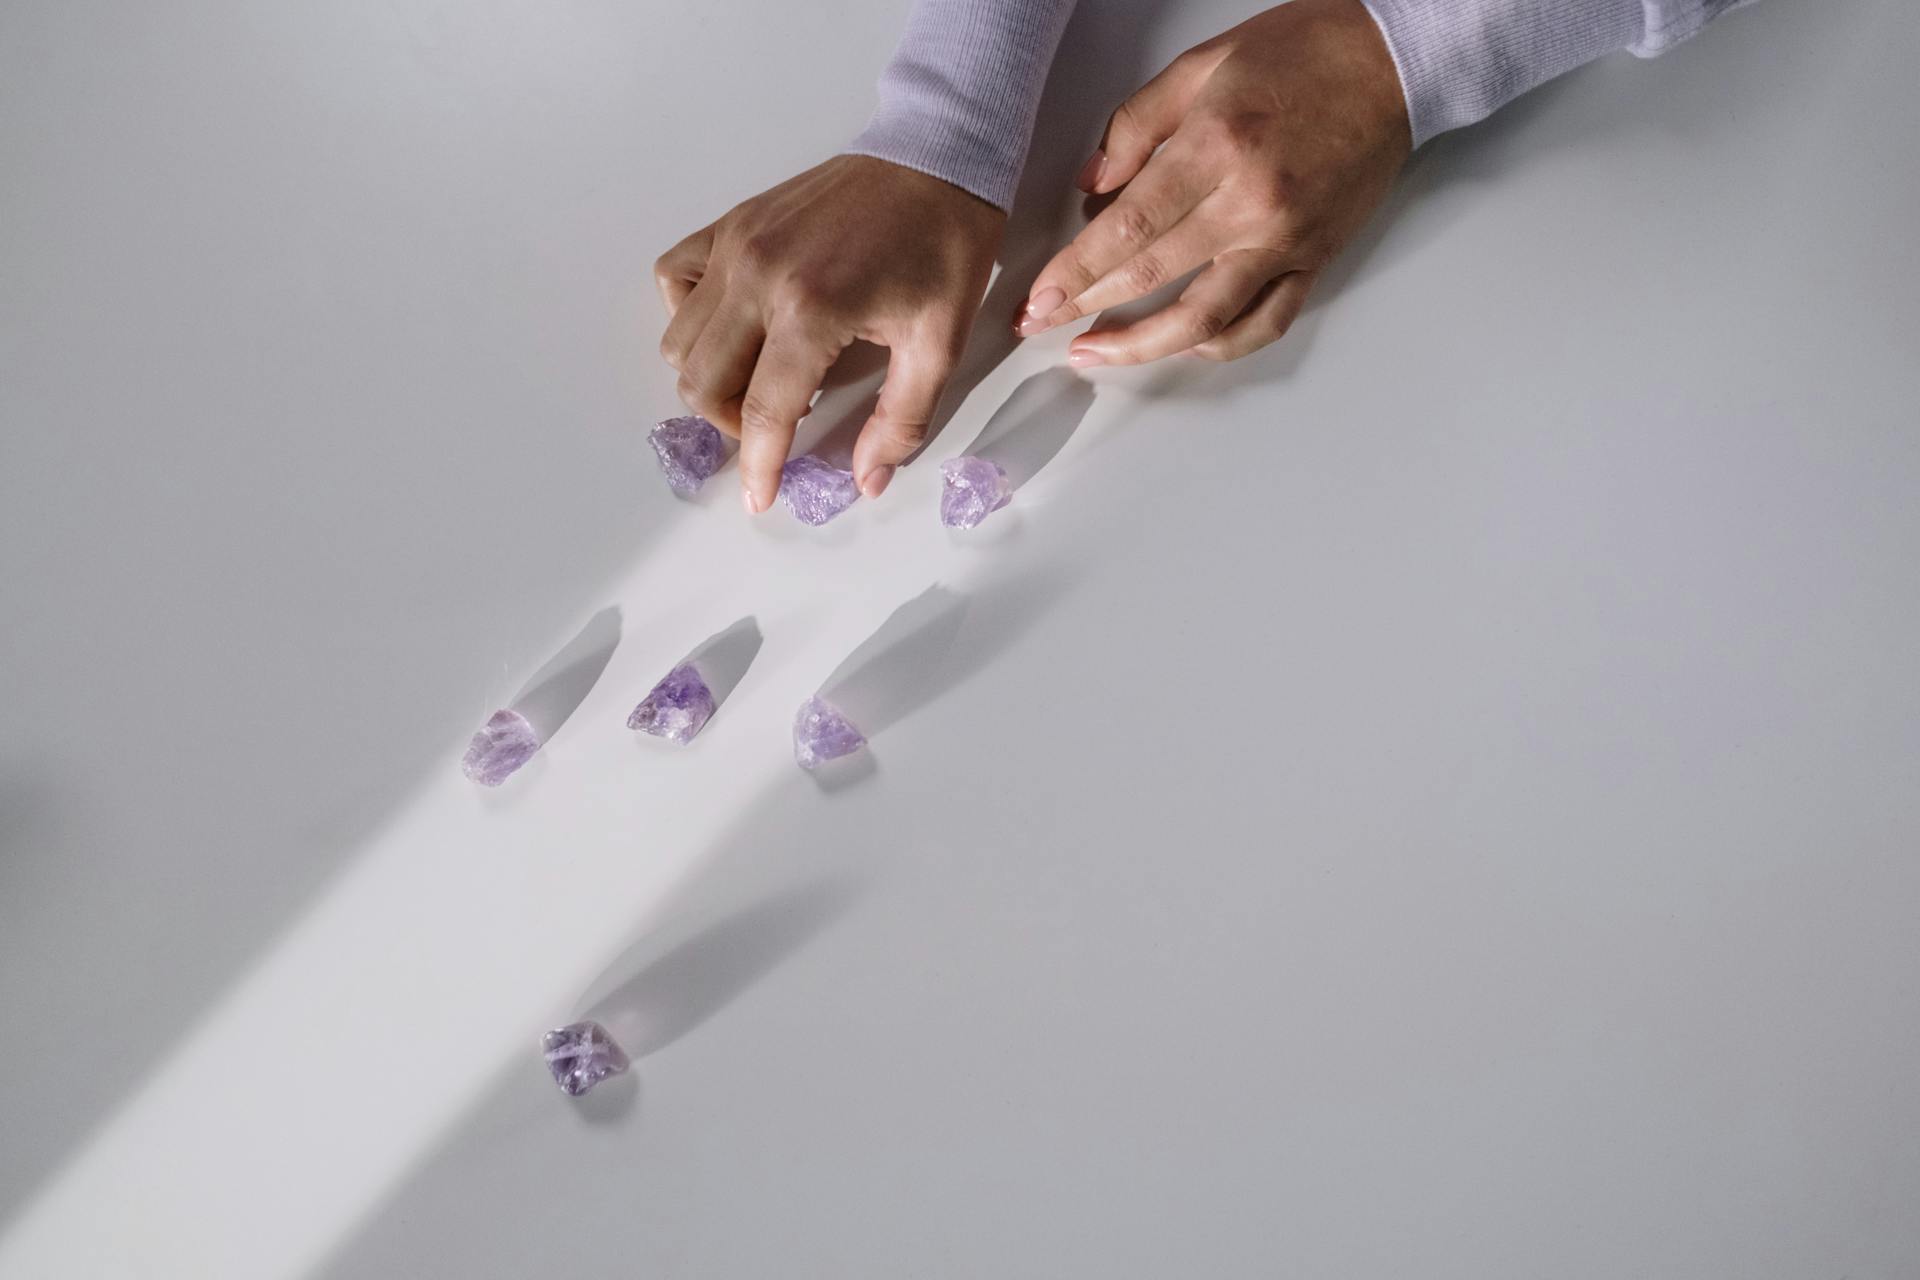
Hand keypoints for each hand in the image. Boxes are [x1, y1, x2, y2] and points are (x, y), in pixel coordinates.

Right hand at [656, 155, 1003, 509]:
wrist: (934, 156)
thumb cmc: (944, 248)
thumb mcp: (940, 344)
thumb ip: (900, 420)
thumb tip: (868, 480)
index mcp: (814, 310)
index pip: (764, 411)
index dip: (759, 466)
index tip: (759, 499)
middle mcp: (760, 277)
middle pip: (702, 383)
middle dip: (731, 425)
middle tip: (772, 427)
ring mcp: (737, 245)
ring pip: (679, 340)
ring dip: (708, 378)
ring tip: (758, 380)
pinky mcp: (731, 224)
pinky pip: (673, 279)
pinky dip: (687, 316)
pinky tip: (731, 327)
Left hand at [1016, 0, 1409, 364]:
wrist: (1394, 61)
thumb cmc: (1304, 52)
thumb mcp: (1202, 66)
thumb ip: (1136, 126)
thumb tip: (1091, 186)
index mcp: (1216, 147)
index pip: (1127, 229)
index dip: (1075, 272)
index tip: (1039, 298)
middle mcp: (1252, 203)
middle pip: (1151, 277)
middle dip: (1086, 309)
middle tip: (1041, 326)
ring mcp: (1286, 239)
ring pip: (1206, 320)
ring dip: (1143, 347)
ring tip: (1098, 353)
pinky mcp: (1315, 258)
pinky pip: (1265, 322)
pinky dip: (1220, 345)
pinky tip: (1183, 346)